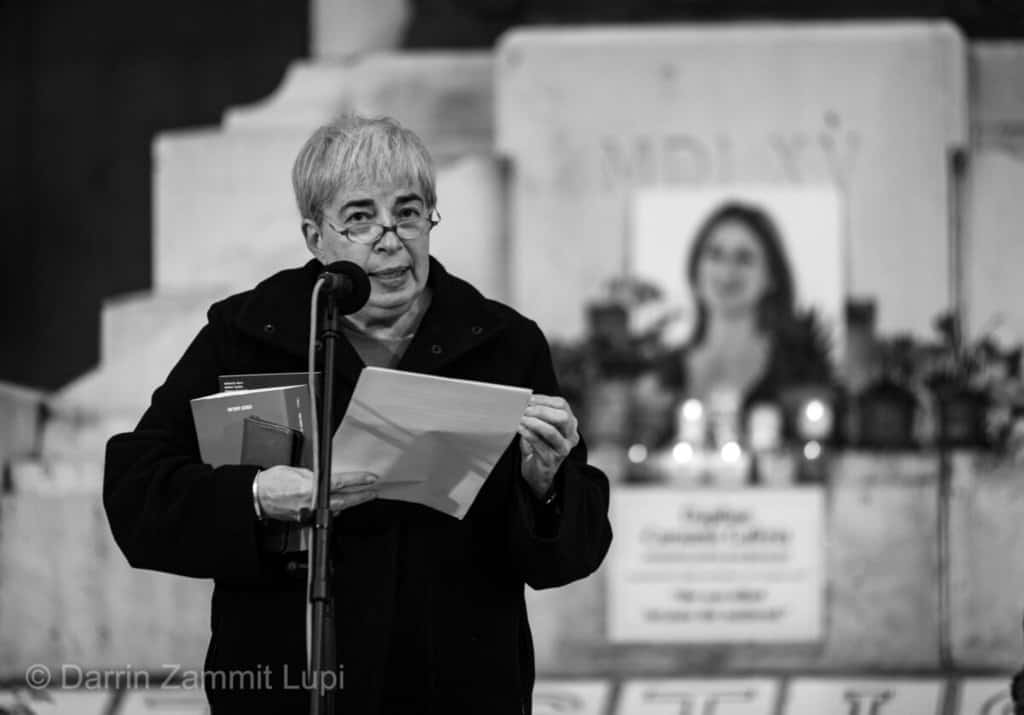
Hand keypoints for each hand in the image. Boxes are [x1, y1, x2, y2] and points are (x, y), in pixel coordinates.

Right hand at [255, 466, 377, 521]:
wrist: (257, 497)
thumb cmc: (272, 481)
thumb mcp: (297, 471)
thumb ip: (314, 476)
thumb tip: (327, 478)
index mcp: (310, 486)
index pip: (340, 482)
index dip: (358, 480)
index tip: (370, 478)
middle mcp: (311, 501)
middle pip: (344, 500)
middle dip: (361, 496)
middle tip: (373, 492)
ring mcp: (309, 513)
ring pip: (336, 509)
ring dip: (350, 503)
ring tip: (361, 497)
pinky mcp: (305, 519)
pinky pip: (325, 514)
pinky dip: (334, 509)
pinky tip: (341, 506)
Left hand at [517, 395, 579, 498]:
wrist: (538, 474)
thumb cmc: (538, 447)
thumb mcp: (541, 428)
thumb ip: (538, 414)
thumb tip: (524, 400)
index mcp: (570, 424)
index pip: (562, 405)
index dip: (544, 399)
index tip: (528, 398)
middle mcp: (571, 436)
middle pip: (562, 416)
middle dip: (541, 410)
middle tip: (524, 409)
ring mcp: (563, 449)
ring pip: (551, 431)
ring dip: (534, 422)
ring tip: (521, 418)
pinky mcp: (551, 460)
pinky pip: (539, 444)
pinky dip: (528, 434)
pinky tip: (519, 428)